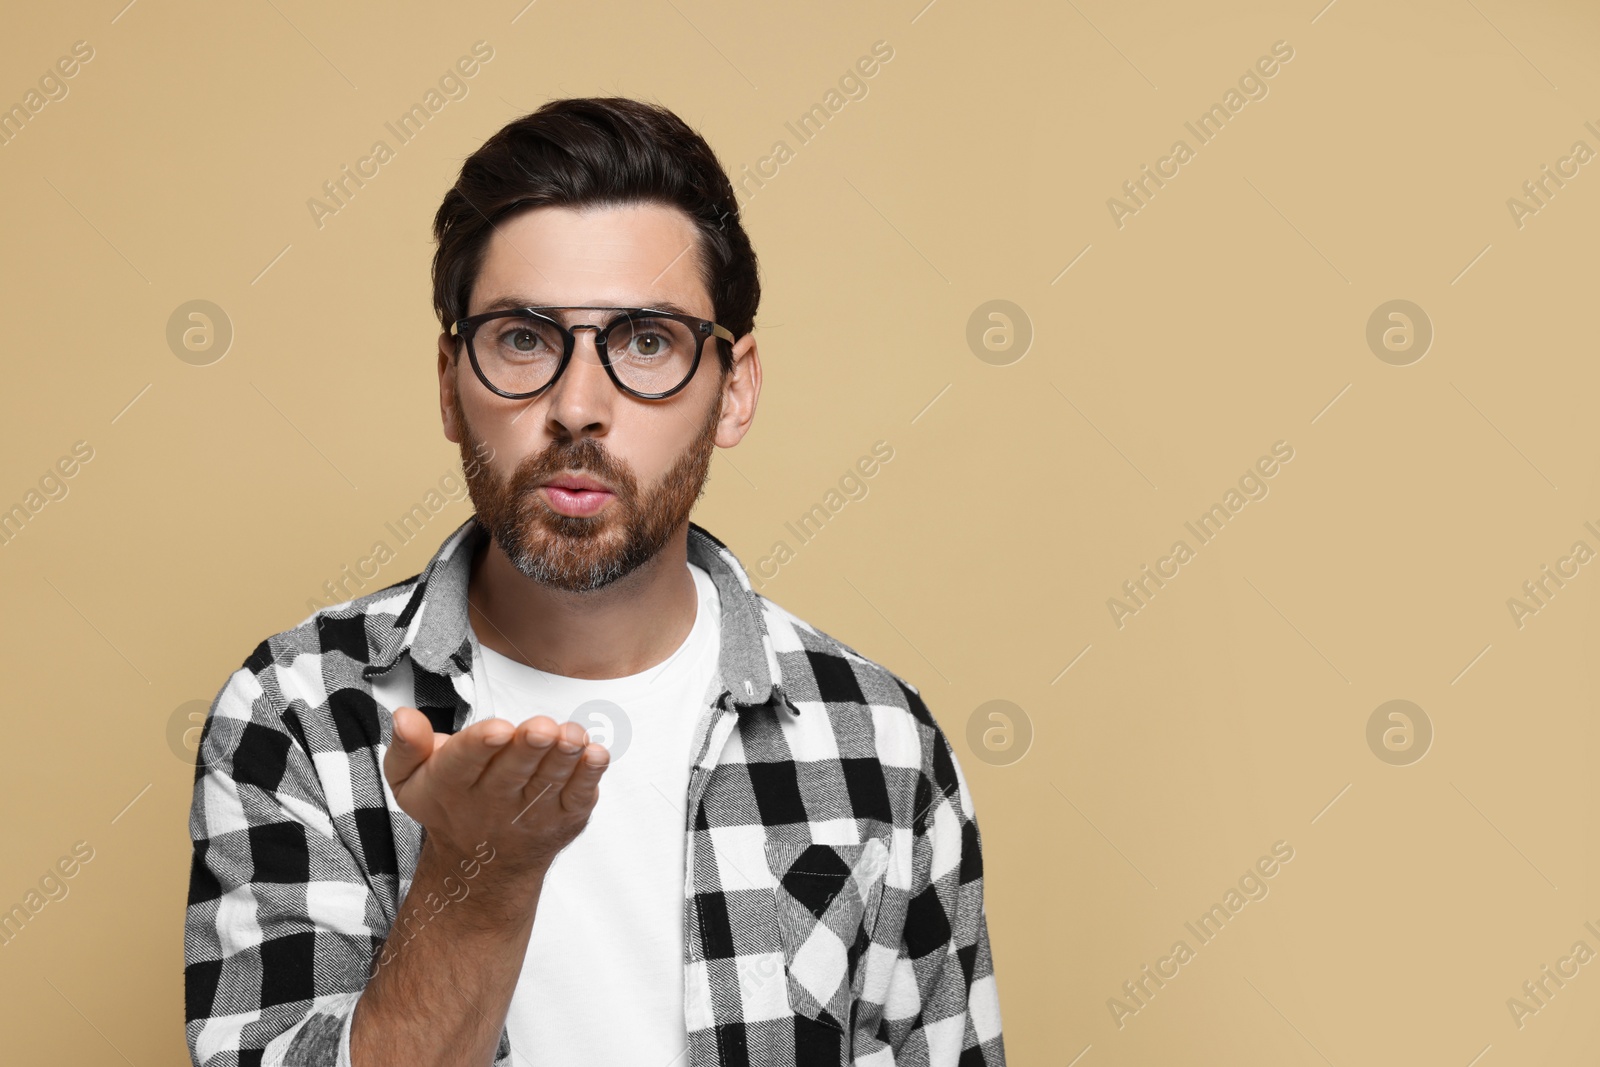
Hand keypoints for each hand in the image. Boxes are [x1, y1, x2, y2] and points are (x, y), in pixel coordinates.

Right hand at [384, 707, 609, 885]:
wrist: (482, 867)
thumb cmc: (449, 805)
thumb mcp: (409, 780)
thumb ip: (407, 747)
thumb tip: (403, 716)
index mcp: (452, 785)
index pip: (463, 762)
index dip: (480, 746)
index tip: (497, 729)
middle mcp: (492, 802)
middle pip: (512, 772)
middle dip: (528, 749)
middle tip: (541, 728)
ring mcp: (531, 813)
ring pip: (548, 782)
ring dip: (563, 758)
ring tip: (573, 735)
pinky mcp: (564, 819)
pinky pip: (578, 798)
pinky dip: (589, 778)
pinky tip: (596, 756)